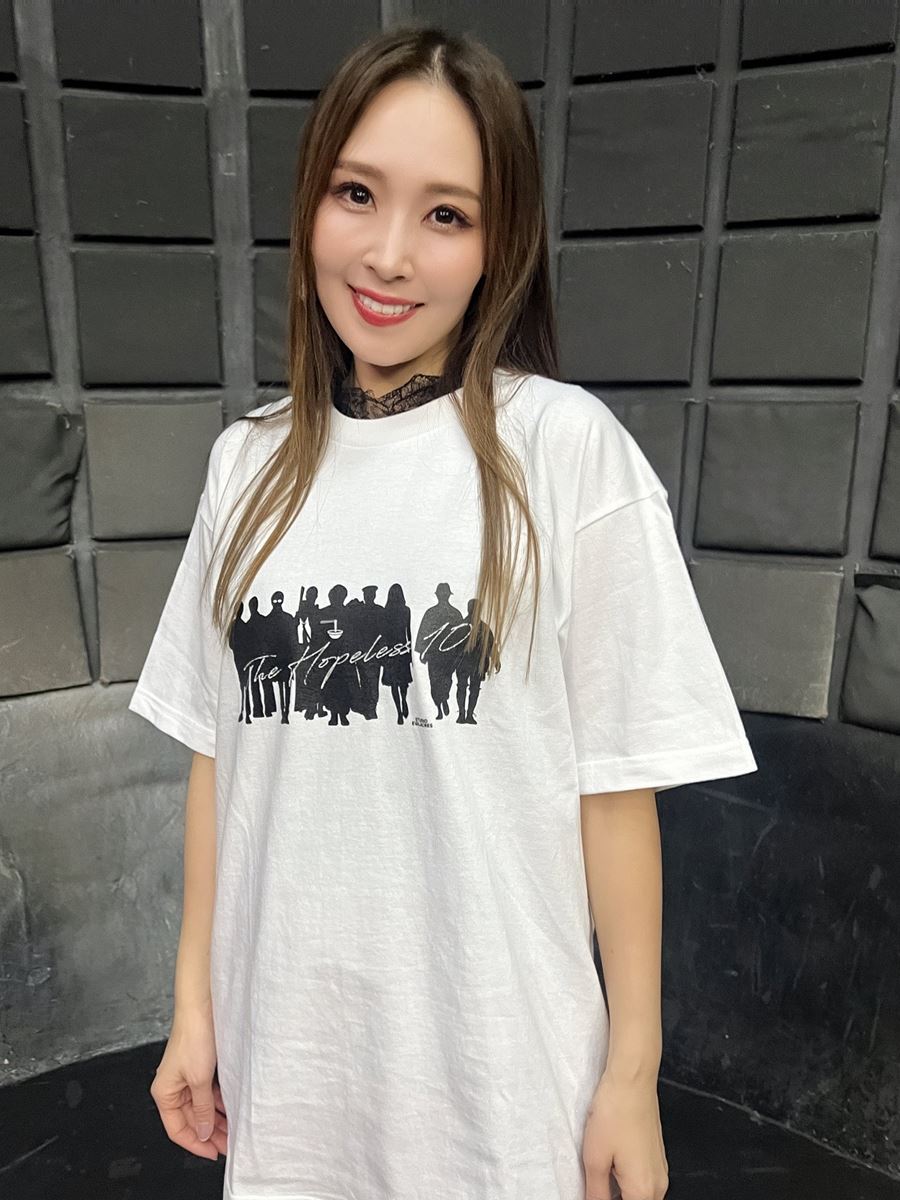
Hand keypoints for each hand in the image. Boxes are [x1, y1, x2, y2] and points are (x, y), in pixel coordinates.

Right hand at [149, 1006, 228, 1160]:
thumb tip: (204, 1131)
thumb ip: (202, 1108)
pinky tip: (230, 1108)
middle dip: (209, 1133)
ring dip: (215, 1119)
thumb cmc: (193, 1037)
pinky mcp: (196, 1068)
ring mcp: (184, 1078)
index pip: (177, 1130)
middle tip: (228, 1143)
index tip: (214, 1152)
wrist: (201, 1008)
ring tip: (232, 1129)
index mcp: (164, 1093)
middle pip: (190, 1119)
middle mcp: (172, 1087)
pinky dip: (217, 1102)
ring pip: (200, 1107)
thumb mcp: (199, 1080)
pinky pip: (206, 1093)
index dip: (195, 1143)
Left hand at [582, 1071, 668, 1199]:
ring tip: (601, 1175)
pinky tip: (610, 1166)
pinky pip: (643, 1182)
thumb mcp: (594, 1160)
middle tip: (594, 1185)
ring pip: (639, 1196)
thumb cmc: (615, 1112)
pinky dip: (627, 1182)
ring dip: (620, 1194)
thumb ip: (595, 1194)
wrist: (632, 1081)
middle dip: (613, 1199)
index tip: (594, 1192)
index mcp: (644, 1191)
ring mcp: (660, 1171)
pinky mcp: (656, 1157)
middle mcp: (658, 1185)